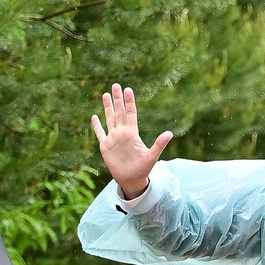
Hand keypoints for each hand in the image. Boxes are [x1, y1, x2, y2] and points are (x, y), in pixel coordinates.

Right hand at [92, 84, 172, 199]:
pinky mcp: (105, 146)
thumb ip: (159, 144)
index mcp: (132, 133)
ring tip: (106, 94)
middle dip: (117, 99)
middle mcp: (122, 133)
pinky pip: (100, 133)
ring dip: (107, 107)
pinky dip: (97, 125)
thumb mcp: (152, 156)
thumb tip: (170, 133)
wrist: (132, 180)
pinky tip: (94, 116)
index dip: (129, 102)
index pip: (130, 113)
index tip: (128, 89)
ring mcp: (113, 138)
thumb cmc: (143, 169)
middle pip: (119, 112)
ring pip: (109, 119)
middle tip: (116, 85)